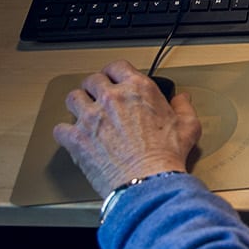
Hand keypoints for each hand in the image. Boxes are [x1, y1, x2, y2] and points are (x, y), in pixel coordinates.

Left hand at [53, 60, 199, 197]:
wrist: (148, 182)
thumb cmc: (166, 156)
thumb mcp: (188, 126)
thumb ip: (183, 107)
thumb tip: (182, 99)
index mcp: (138, 89)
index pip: (117, 67)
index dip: (114, 72)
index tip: (114, 79)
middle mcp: (111, 98)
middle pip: (92, 80)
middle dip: (94, 87)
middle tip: (97, 96)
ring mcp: (91, 117)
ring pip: (72, 98)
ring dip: (77, 104)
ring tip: (82, 112)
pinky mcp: (77, 139)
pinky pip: (60, 128)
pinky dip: (65, 132)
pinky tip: (72, 136)